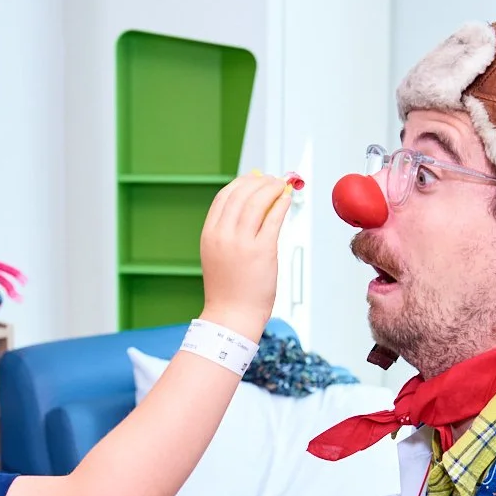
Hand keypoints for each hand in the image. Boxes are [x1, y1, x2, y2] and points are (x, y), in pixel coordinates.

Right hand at [199, 173, 291, 337]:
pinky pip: (273, 218)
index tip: (254, 179)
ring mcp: (241, 243)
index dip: (241, 183)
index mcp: (209, 234)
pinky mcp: (262, 251)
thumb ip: (229, 232)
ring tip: (282, 186)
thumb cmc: (228, 290)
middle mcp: (222, 235)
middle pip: (241, 194)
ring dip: (272, 188)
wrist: (231, 316)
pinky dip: (281, 204)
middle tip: (273, 180)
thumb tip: (250, 207)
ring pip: (258, 201)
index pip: (223, 197)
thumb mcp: (218, 255)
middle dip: (260, 181)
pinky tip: (286, 199)